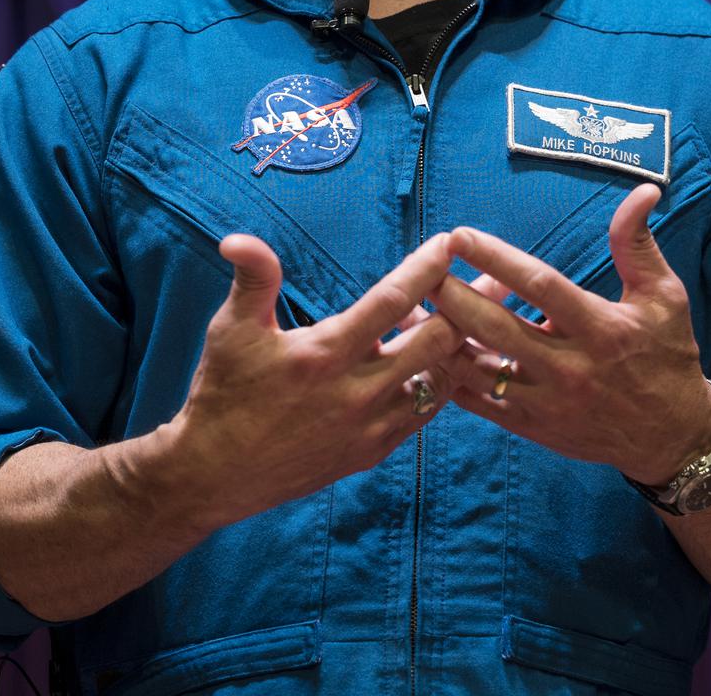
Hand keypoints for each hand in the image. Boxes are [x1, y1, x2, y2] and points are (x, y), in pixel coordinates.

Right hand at [164, 232, 463, 527]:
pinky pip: (424, 415)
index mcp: (325, 354)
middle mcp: (355, 392)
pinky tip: (453, 363)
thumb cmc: (223, 392)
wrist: (214, 475)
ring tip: (487, 319)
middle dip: (467, 306)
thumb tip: (238, 236)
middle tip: (495, 279)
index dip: (425, 270)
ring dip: (461, 347)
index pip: (391, 302)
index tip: (450, 243)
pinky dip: (442, 385)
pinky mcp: (371, 452)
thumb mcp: (231, 329)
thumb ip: (252, 278)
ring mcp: (368, 427)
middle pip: (435, 343)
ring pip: (439, 382)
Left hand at [427, 184, 710, 483]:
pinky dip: (450, 380)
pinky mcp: (535, 428)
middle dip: (453, 298)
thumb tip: (644, 191)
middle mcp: (571, 367)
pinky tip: (425, 355)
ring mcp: (549, 402)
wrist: (673, 437)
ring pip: (481, 370)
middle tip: (420, 271)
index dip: (496, 258)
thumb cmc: (667, 355)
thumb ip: (638, 244)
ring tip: (409, 311)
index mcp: (600, 328)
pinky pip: (481, 404)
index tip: (460, 235)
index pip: (539, 285)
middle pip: (498, 329)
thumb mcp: (664, 296)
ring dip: (441, 340)